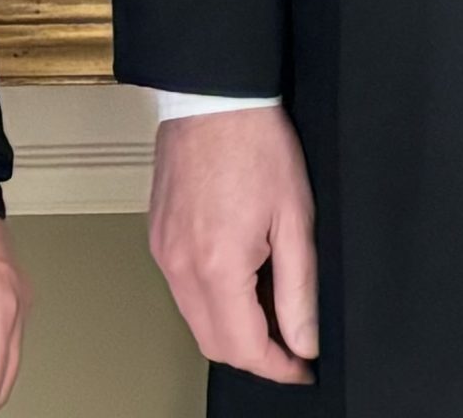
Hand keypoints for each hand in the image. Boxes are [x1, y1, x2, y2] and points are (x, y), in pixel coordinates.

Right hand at [147, 108, 317, 384]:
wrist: (211, 95)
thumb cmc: (254, 144)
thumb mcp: (295, 219)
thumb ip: (299, 290)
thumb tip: (304, 341)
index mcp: (217, 265)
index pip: (244, 348)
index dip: (279, 368)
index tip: (303, 366)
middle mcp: (180, 264)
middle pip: (214, 344)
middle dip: (254, 354)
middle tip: (290, 341)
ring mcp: (162, 248)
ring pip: (195, 318)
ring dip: (231, 326)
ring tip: (268, 302)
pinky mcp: (157, 233)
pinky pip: (181, 287)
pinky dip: (210, 298)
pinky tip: (239, 274)